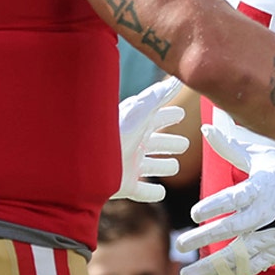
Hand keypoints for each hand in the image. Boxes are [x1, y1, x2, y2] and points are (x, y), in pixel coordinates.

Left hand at [112, 77, 187, 202]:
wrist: (89, 161)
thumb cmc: (116, 130)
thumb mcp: (141, 110)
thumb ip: (160, 96)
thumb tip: (179, 80)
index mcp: (137, 124)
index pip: (158, 117)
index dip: (170, 115)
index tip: (181, 113)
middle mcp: (134, 143)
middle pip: (157, 142)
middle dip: (170, 143)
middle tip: (185, 144)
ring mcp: (130, 165)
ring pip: (152, 165)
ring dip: (164, 166)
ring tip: (174, 167)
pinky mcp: (126, 185)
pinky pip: (143, 191)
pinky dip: (153, 193)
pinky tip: (161, 193)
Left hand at [176, 123, 274, 274]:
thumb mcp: (262, 158)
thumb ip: (231, 147)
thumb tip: (206, 128)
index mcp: (259, 189)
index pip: (234, 198)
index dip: (214, 206)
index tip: (194, 213)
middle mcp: (263, 215)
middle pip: (231, 228)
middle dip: (204, 238)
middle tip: (182, 244)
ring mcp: (269, 236)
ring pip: (237, 254)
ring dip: (211, 265)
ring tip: (188, 272)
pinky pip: (250, 267)